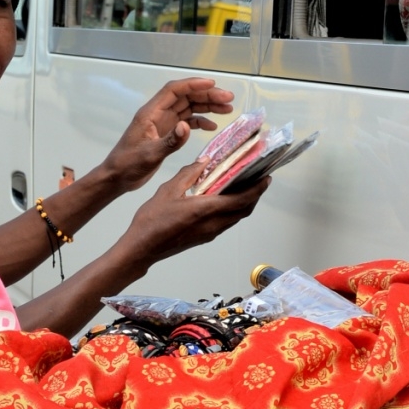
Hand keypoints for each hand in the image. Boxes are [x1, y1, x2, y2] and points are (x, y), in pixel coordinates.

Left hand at [100, 78, 234, 193]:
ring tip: (227, 109)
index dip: (193, 84)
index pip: (174, 90)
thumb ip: (169, 141)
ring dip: (207, 107)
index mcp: (150, 113)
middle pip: (185, 97)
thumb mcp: (149, 155)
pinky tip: (212, 126)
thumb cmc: (127, 165)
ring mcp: (162, 123)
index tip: (213, 84)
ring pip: (188, 108)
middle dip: (207, 95)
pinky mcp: (166, 133)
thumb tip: (187, 126)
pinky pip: (186, 122)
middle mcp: (157, 114)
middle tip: (229, 98)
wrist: (117, 177)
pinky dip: (200, 122)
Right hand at [118, 157, 270, 271]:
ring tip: (245, 187)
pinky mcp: (204, 237)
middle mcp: (213, 224)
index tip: (266, 177)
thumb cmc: (152, 219)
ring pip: (236, 218)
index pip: (242, 199)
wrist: (142, 248)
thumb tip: (205, 161)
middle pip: (244, 210)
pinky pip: (226, 222)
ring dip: (245, 204)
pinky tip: (225, 200)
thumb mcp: (169, 190)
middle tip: (258, 179)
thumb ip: (189, 174)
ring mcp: (210, 233)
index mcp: (207, 209)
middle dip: (255, 195)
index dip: (257, 189)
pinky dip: (232, 210)